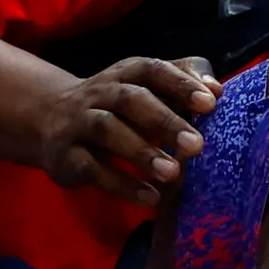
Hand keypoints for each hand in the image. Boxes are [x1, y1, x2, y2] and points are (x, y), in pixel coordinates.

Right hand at [30, 55, 216, 203]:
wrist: (49, 119)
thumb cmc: (118, 105)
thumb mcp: (146, 87)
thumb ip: (183, 81)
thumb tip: (218, 89)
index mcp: (126, 73)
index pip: (153, 70)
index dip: (181, 84)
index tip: (211, 103)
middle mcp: (100, 93)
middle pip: (131, 100)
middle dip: (165, 121)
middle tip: (198, 146)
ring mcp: (79, 123)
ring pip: (107, 130)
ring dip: (142, 152)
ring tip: (173, 174)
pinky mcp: (66, 155)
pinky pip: (93, 168)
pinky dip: (123, 184)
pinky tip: (151, 197)